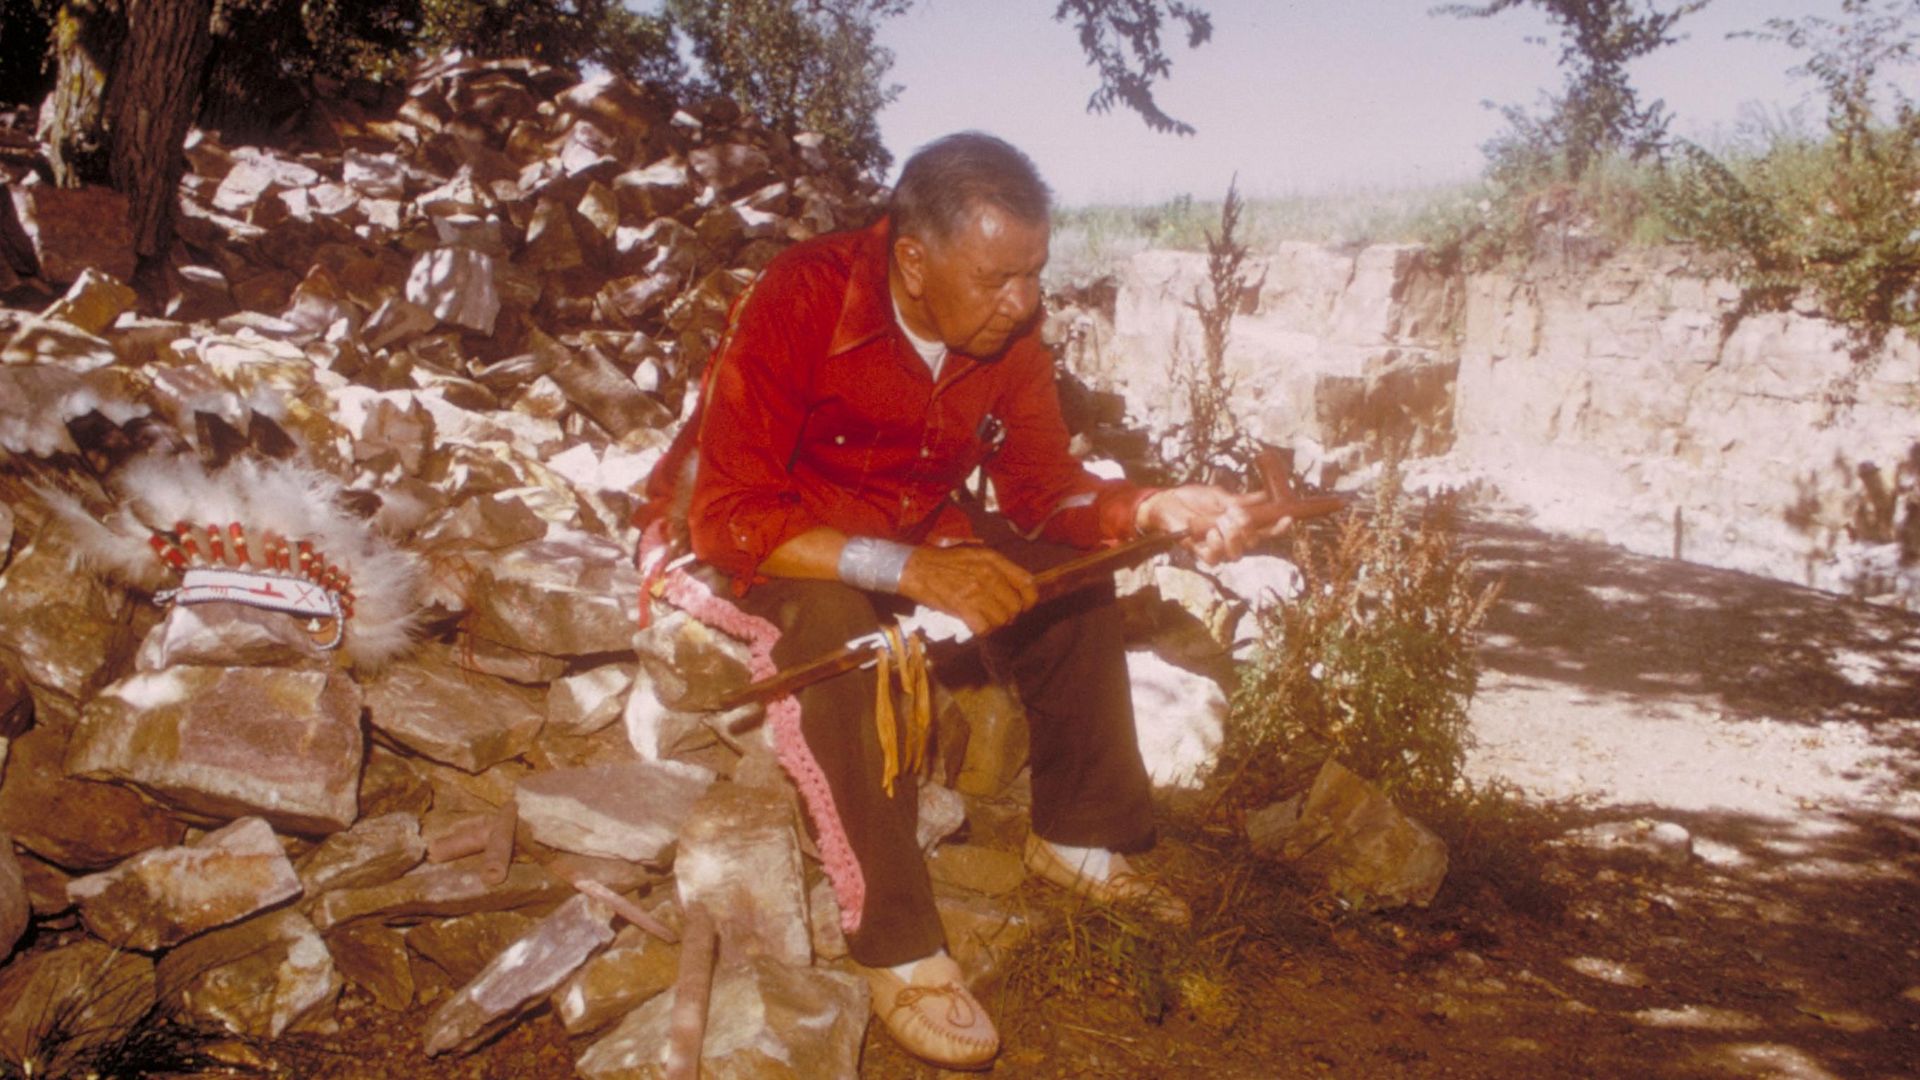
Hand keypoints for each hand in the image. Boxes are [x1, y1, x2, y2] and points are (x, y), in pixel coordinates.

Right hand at [898, 545, 1037, 634]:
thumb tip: (1012, 585)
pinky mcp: (962, 606)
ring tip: (985, 620)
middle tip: (998, 616)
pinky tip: (975, 625)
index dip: (1030, 599)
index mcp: (993, 559)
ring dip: (995, 624)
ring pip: (1001, 619)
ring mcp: (976, 591)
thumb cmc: (943, 561)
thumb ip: (995, 566)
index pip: (1027, 582)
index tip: (1024, 606)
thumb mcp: (973, 552)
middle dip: (1009, 615)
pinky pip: (984, 628)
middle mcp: (988, 574)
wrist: (915, 568)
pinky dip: (981, 631)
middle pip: (1015, 606)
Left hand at [1137, 485, 1291, 564]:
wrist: (1167, 501)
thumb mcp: (1220, 496)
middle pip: (1252, 543)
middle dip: (1246, 528)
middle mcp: (1232, 540)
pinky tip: (1209, 532)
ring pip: (1236, 554)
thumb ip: (1242, 501)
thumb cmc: (1193, 499)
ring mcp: (1217, 548)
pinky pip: (1214, 558)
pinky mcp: (1199, 552)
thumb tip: (1266, 497)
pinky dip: (1214, 545)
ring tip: (1219, 521)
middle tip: (1232, 513)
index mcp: (1240, 526)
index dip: (1278, 528)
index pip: (1264, 531)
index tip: (1287, 518)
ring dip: (1231, 536)